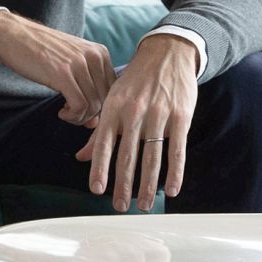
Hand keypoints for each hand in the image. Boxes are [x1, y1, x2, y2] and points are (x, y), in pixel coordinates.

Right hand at [0, 11, 115, 125]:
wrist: (14, 35)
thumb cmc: (39, 51)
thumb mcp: (70, 63)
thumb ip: (86, 88)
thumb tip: (94, 122)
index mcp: (100, 52)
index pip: (113, 90)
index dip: (101, 107)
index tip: (82, 111)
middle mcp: (95, 57)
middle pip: (105, 100)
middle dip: (90, 116)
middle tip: (73, 116)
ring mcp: (79, 65)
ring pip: (93, 106)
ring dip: (79, 118)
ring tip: (65, 114)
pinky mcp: (63, 74)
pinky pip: (79, 106)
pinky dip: (72, 116)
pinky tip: (61, 112)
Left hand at [73, 34, 198, 211]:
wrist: (167, 54)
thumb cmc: (134, 82)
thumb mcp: (112, 100)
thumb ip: (98, 131)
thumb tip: (80, 157)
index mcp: (113, 109)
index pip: (104, 144)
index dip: (100, 168)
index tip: (97, 190)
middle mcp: (134, 113)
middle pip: (128, 155)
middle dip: (123, 184)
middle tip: (120, 207)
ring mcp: (159, 115)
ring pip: (152, 156)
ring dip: (148, 185)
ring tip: (145, 206)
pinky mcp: (181, 116)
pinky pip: (177, 149)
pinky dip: (174, 171)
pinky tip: (170, 190)